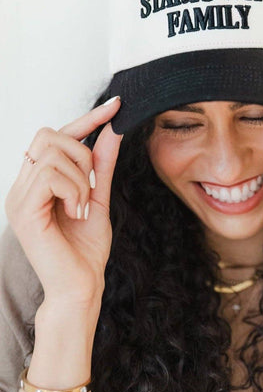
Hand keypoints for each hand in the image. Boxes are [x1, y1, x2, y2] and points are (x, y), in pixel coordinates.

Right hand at [4, 97, 122, 307]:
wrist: (80, 286)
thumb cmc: (86, 249)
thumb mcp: (99, 198)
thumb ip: (102, 165)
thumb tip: (113, 130)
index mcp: (37, 181)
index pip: (57, 135)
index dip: (87, 118)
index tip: (116, 104)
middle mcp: (22, 184)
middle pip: (50, 134)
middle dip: (82, 153)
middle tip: (90, 188)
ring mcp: (18, 196)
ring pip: (53, 153)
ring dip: (81, 178)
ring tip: (82, 207)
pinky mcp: (23, 209)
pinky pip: (50, 174)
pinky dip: (74, 190)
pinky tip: (76, 212)